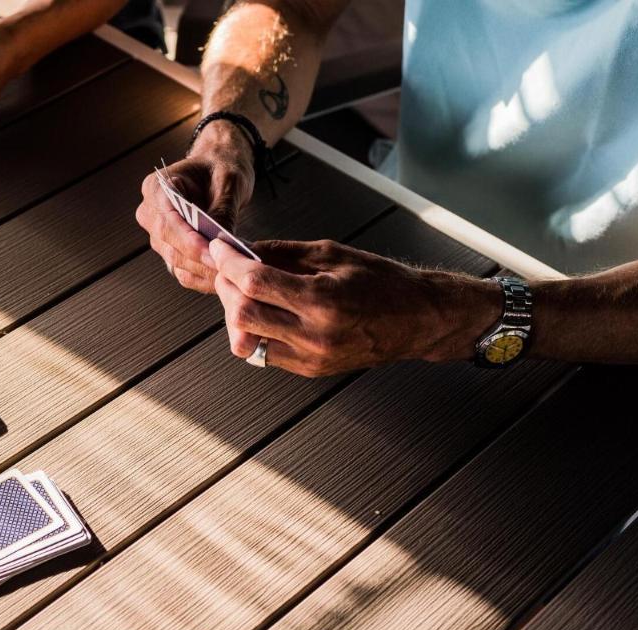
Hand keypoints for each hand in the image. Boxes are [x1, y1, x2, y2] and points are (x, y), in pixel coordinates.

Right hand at [136, 126, 254, 291]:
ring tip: (232, 271)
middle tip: (228, 266)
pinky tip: (225, 275)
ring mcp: (159, 235)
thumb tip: (220, 243)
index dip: (188, 240)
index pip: (167, 221)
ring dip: (203, 270)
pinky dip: (203, 276)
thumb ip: (223, 210)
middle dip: (199, 259)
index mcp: (156, 188)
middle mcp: (151, 213)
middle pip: (168, 245)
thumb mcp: (229, 180)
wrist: (219, 167)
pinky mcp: (172, 251)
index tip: (212, 252)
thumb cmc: (220, 166)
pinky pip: (184, 272)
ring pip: (175, 263)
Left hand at [210, 238, 501, 376]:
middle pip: (243, 315)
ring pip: (247, 340)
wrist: (418, 320)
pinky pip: (264, 353)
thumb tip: (241, 250)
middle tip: (228, 271)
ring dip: (236, 313)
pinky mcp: (309, 371)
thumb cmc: (382, 282)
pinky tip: (264, 313)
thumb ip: (283, 254)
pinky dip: (255, 331)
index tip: (219, 249)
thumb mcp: (333, 254)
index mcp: (323, 300)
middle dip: (227, 289)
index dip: (229, 263)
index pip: (255, 282)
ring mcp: (310, 358)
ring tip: (246, 293)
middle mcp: (314, 335)